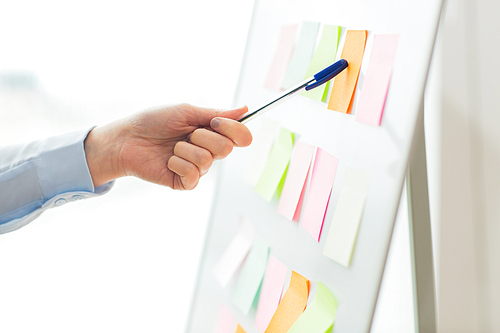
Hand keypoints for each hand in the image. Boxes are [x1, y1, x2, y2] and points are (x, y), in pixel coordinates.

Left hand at [84, 103, 251, 189]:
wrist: (126, 139)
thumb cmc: (154, 122)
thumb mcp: (186, 112)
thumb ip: (216, 113)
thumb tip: (245, 109)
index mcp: (212, 133)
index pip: (241, 136)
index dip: (234, 129)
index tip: (214, 121)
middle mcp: (209, 151)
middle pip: (227, 148)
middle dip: (204, 137)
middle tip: (186, 134)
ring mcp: (198, 168)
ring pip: (207, 160)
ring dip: (185, 149)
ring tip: (172, 147)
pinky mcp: (185, 182)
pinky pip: (193, 175)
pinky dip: (178, 164)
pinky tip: (168, 161)